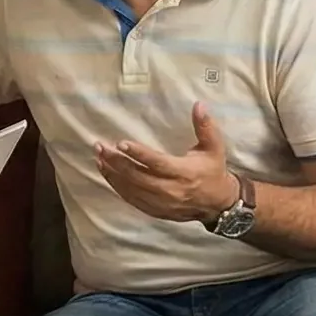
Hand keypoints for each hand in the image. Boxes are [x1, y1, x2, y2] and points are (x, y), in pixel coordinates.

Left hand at [95, 102, 239, 224]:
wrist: (217, 205)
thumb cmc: (213, 171)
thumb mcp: (214, 148)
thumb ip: (206, 126)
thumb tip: (198, 105)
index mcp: (184, 172)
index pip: (157, 163)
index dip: (139, 154)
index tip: (121, 143)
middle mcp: (171, 190)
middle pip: (138, 176)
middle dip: (117, 162)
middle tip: (100, 147)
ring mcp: (162, 203)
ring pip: (131, 189)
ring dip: (113, 174)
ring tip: (98, 157)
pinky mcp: (155, 211)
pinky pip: (132, 199)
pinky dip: (117, 187)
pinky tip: (107, 174)